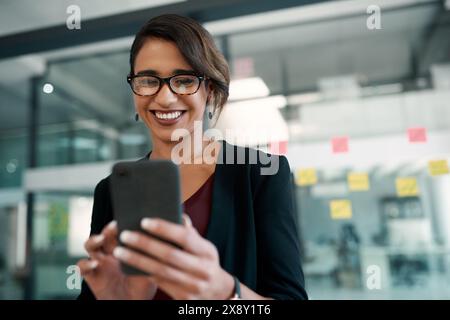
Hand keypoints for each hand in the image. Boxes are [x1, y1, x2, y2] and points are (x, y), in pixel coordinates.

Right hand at [77, 221, 156, 299]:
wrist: (133, 305)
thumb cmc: (144, 285)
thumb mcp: (153, 267)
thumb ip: (154, 253)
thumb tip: (164, 236)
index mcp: (125, 247)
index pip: (122, 230)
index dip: (123, 224)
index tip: (129, 218)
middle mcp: (111, 252)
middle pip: (106, 234)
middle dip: (109, 228)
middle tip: (115, 225)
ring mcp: (100, 263)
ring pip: (90, 245)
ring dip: (93, 239)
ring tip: (101, 239)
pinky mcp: (92, 276)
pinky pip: (82, 267)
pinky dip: (85, 263)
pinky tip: (94, 264)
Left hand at [113, 214, 234, 299]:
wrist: (216, 291)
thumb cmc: (204, 261)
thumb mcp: (203, 246)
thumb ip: (189, 232)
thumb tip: (176, 213)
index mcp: (207, 252)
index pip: (185, 237)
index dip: (164, 229)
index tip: (144, 221)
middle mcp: (202, 269)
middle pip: (169, 255)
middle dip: (144, 244)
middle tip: (125, 235)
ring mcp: (193, 286)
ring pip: (160, 271)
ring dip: (137, 260)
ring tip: (120, 251)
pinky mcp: (183, 298)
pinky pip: (159, 283)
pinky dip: (144, 272)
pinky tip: (130, 264)